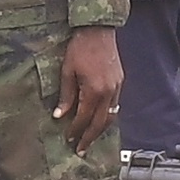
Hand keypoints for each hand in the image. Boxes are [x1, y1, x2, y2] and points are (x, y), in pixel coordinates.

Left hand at [58, 27, 122, 146]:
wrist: (98, 30)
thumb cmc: (80, 48)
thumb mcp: (67, 71)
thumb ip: (66, 95)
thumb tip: (60, 115)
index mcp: (94, 91)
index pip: (84, 118)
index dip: (75, 130)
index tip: (68, 138)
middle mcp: (108, 92)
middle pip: (100, 123)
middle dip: (90, 138)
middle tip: (81, 149)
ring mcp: (117, 87)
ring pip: (111, 116)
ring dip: (100, 130)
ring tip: (90, 139)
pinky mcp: (120, 82)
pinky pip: (115, 105)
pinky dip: (107, 116)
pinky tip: (100, 120)